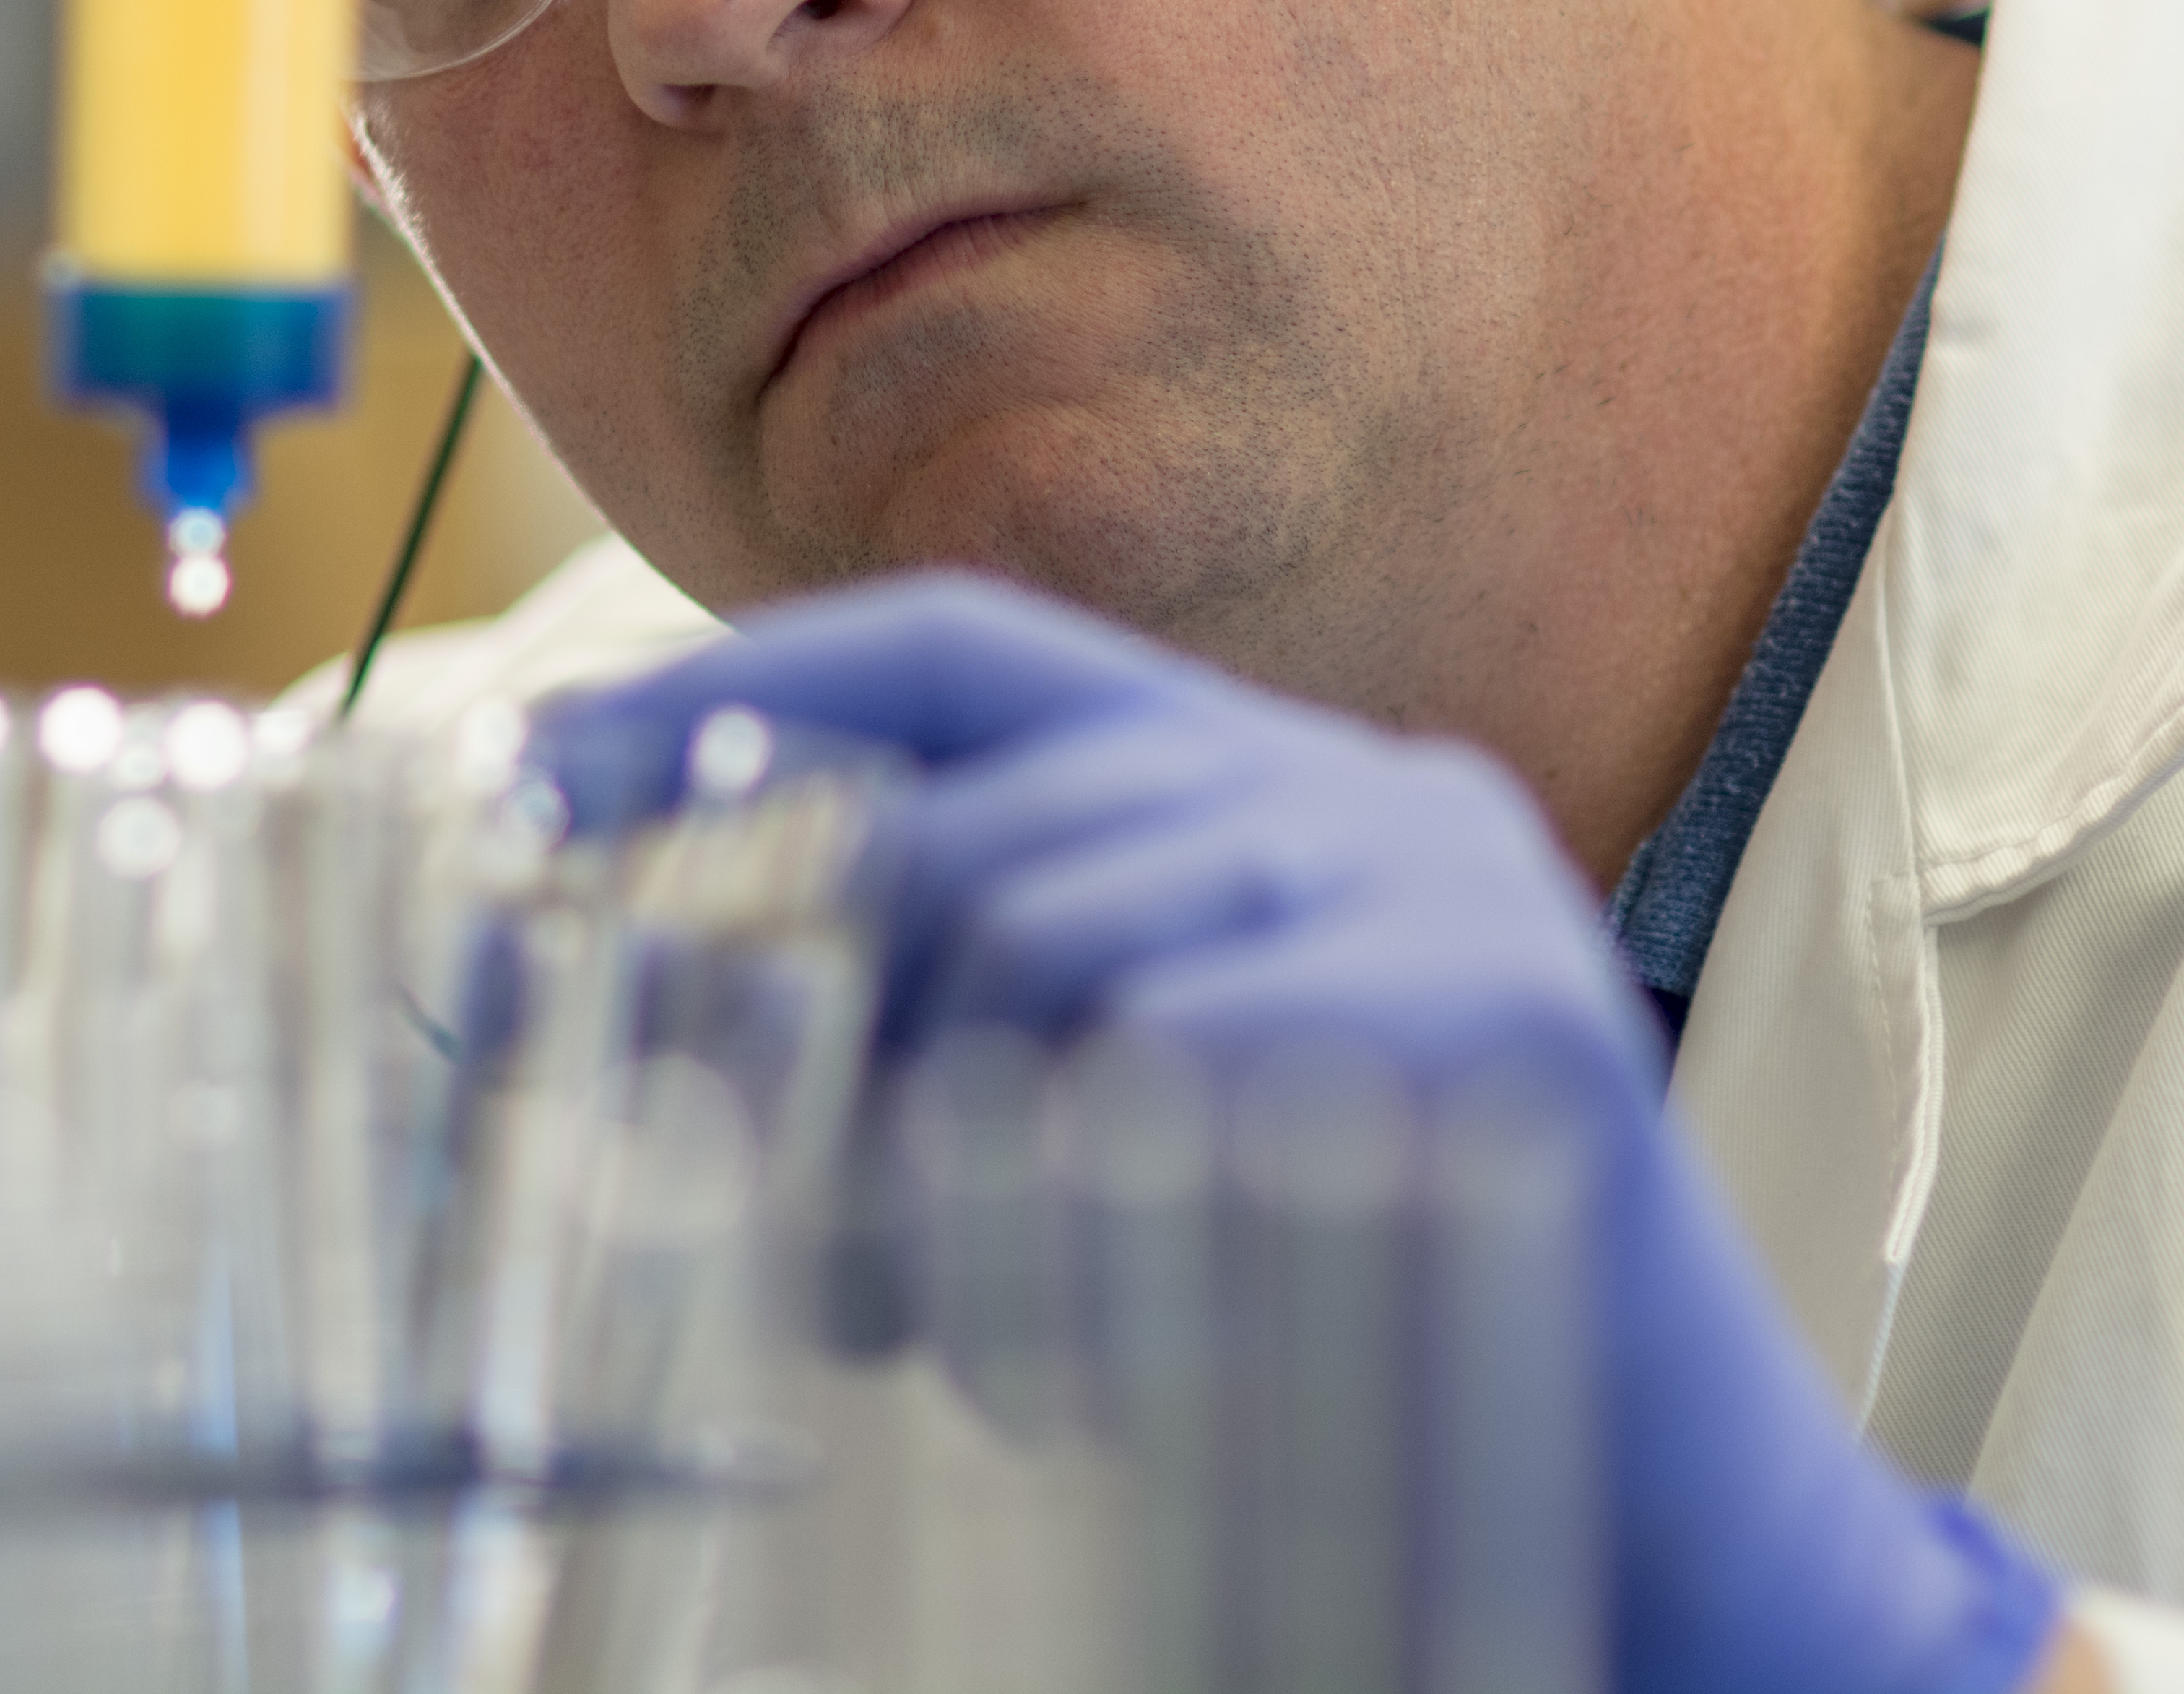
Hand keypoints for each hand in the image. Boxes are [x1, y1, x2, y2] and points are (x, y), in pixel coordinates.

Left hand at [562, 572, 2070, 1693]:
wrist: (1663, 1535)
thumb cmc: (1335, 1346)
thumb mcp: (1086, 1156)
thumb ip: (912, 1050)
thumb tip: (608, 1009)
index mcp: (1276, 791)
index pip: (965, 648)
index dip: (729, 696)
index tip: (520, 784)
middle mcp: (1367, 795)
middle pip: (963, 820)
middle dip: (794, 1013)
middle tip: (739, 1205)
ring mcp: (1449, 888)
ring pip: (1033, 937)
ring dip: (929, 1169)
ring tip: (967, 1337)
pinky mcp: (1503, 1016)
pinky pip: (1162, 1071)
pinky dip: (1077, 1243)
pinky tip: (1108, 1367)